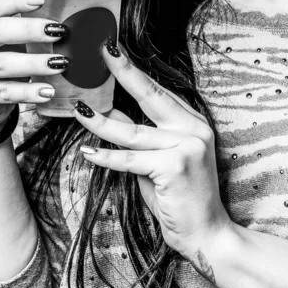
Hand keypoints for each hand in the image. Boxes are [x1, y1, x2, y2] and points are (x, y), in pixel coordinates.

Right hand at [0, 0, 68, 133]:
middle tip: (59, 32)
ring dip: (33, 64)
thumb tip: (66, 21)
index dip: (18, 0)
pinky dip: (26, 92)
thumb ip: (26, 29)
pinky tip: (47, 91)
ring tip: (60, 64)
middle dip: (29, 30)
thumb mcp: (7, 41)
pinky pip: (1, 93)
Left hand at [75, 43, 230, 262]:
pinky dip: (106, 157)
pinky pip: (130, 159)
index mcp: (192, 123)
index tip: (115, 53)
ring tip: (79, 111)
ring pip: (131, 132)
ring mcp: (187, 146)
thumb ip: (138, 138)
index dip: (135, 72)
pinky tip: (88, 151)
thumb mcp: (157, 161)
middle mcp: (193, 129)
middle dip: (124, 72)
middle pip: (150, 95)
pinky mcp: (175, 166)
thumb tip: (110, 114)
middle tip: (103, 53)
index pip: (159, 92)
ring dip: (100, 123)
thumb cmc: (180, 198)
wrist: (207, 233)